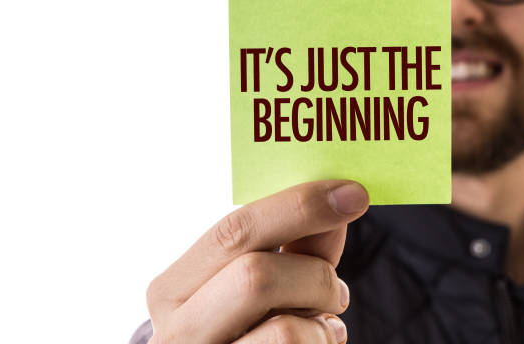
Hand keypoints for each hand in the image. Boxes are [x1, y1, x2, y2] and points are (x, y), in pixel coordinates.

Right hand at [146, 180, 368, 343]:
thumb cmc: (243, 331)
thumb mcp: (260, 287)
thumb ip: (296, 248)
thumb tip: (340, 201)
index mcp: (173, 288)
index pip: (232, 232)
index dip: (298, 208)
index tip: (351, 194)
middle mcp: (175, 330)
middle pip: (256, 276)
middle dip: (315, 274)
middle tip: (337, 290)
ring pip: (285, 332)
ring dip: (322, 322)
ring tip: (324, 324)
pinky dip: (321, 342)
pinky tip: (315, 342)